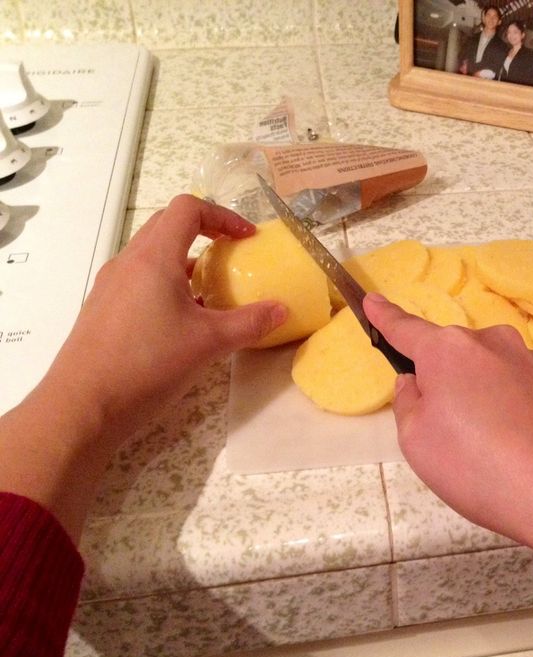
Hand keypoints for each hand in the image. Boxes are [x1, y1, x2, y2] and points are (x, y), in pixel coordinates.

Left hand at [48, 194, 285, 445]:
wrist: (84, 405)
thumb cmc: (148, 364)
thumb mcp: (209, 344)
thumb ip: (249, 323)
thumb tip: (282, 310)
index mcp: (154, 258)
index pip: (188, 209)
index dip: (222, 216)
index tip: (247, 239)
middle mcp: (128, 262)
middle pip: (167, 225)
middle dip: (204, 232)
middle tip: (233, 256)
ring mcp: (111, 285)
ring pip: (152, 255)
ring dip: (185, 261)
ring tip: (212, 292)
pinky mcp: (104, 308)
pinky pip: (140, 280)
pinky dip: (167, 284)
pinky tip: (183, 321)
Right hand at [363, 293, 532, 544]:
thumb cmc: (478, 467)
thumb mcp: (417, 441)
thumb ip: (408, 401)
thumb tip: (418, 381)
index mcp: (448, 348)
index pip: (406, 328)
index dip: (385, 317)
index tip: (371, 302)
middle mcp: (491, 342)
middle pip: (449, 355)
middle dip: (439, 381)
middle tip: (442, 435)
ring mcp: (529, 360)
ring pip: (484, 373)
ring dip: (475, 399)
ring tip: (483, 451)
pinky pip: (513, 390)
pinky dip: (504, 411)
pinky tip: (513, 448)